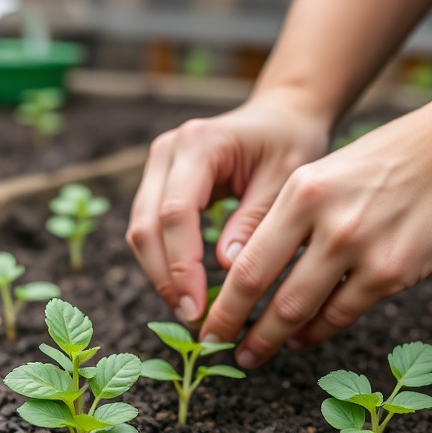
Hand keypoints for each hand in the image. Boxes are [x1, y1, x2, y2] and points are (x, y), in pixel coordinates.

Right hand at [126, 91, 331, 322]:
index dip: (181, 265)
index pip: (175, 212)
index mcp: (200, 144)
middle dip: (164, 277)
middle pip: (146, 224)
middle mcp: (168, 151)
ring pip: (140, 230)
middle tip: (190, 318)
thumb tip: (227, 268)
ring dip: (159, 274)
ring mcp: (157, 165)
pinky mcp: (158, 182)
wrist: (282, 115)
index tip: (197, 307)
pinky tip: (185, 288)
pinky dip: (162, 262)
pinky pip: (149, 229)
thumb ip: (255, 220)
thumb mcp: (287, 179)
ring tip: (188, 310)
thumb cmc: (291, 142)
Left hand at [199, 98, 431, 367]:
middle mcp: (323, 219)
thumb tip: (252, 265)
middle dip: (231, 325)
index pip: (244, 257)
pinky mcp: (392, 271)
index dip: (221, 297)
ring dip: (271, 338)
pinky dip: (316, 332)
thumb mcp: (331, 172)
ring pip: (298, 309)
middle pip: (259, 288)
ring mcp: (358, 247)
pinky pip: (342, 314)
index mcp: (300, 190)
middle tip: (216, 348)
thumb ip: (294, 216)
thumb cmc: (399, 157)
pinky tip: (302, 339)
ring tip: (254, 353)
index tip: (207, 318)